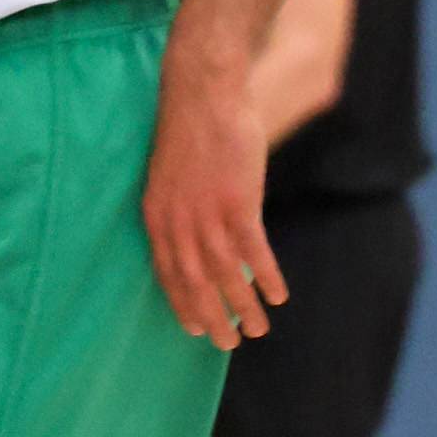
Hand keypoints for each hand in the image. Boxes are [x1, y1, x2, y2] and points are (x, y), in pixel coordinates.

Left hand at [142, 39, 285, 349]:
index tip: (195, 328)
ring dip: (243, 307)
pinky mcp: (237, 202)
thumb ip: (180, 207)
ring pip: (225, 275)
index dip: (181, 303)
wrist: (203, 92)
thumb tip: (195, 230)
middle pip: (194, 283)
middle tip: (228, 344)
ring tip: (259, 330)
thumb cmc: (191, 127)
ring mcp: (207, 214)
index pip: (166, 273)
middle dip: (212, 318)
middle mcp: (177, 222)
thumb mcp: (172, 173)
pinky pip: (253, 252)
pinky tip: (279, 294)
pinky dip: (267, 277)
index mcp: (157, 215)